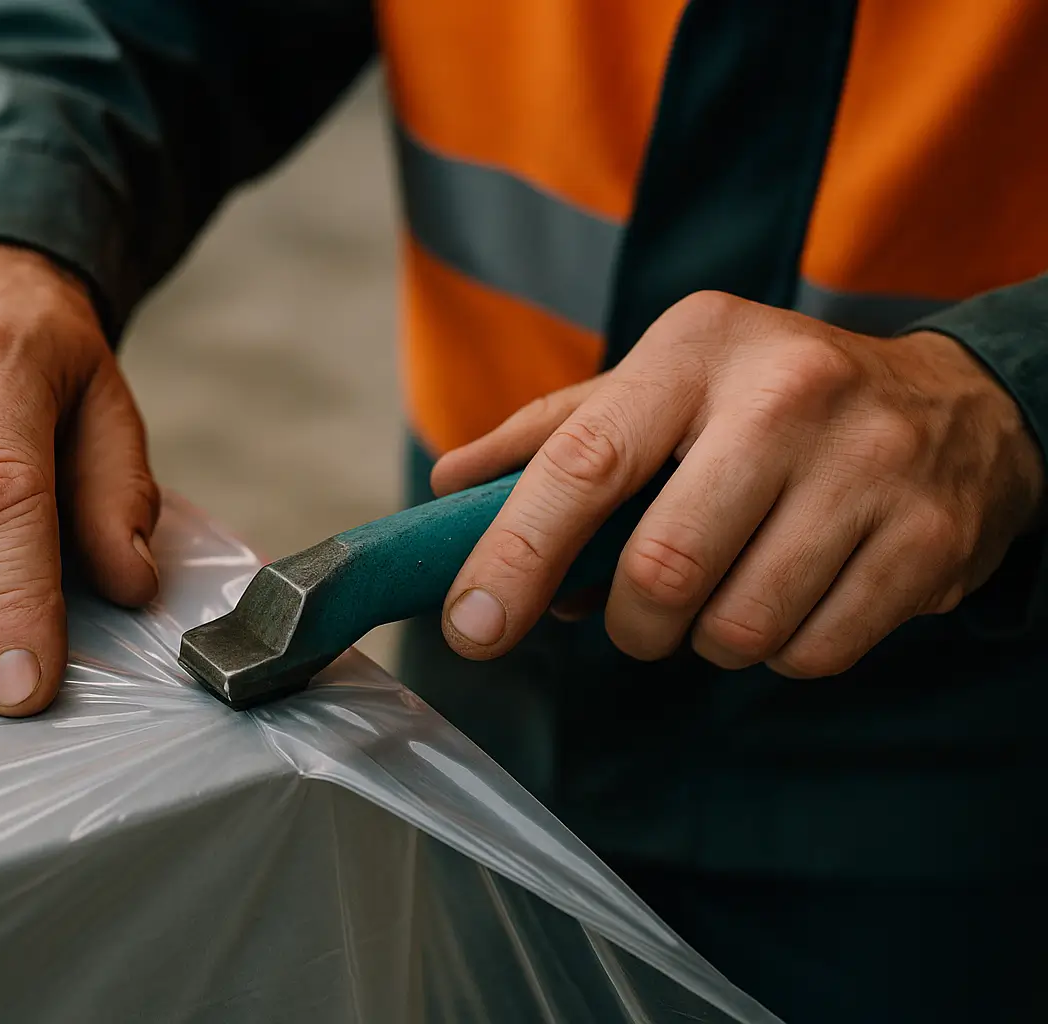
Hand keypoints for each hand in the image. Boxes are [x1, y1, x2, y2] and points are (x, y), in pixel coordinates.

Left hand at [434, 291, 1044, 675]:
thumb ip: (551, 437)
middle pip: (660, 569)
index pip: (584, 464)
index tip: (472, 628)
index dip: (514, 556)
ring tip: (730, 591)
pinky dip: (783, 654)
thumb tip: (449, 488)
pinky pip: (814, 653)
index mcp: (696, 349)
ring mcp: (870, 465)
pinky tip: (797, 598)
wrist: (958, 406)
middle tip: (641, 615)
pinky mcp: (930, 537)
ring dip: (709, 641)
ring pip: (739, 627)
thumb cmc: (766, 405)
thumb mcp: (662, 387)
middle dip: (631, 623)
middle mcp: (788, 394)